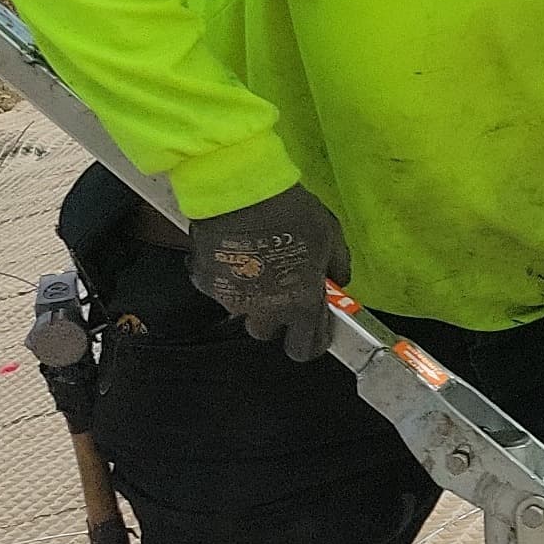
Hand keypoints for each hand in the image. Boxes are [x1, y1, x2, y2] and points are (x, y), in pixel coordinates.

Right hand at [187, 184, 349, 362]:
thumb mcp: (331, 236)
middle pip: (266, 332)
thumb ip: (337, 266)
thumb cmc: (292, 215)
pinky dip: (227, 275)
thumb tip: (337, 281)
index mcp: (299, 304)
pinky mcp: (206, 283)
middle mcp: (263, 310)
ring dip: (250, 296)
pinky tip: (235, 251)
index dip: (309, 341)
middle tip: (281, 289)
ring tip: (257, 264)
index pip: (303, 348)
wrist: (241, 195)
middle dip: (274, 317)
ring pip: (241, 310)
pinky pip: (220, 287)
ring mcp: (230, 299)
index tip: (311, 329)